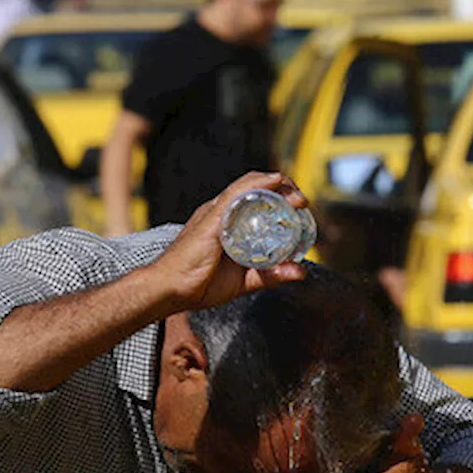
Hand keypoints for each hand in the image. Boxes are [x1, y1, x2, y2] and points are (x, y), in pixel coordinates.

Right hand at [152, 172, 307, 311]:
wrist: (170, 290)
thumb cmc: (199, 285)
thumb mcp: (244, 280)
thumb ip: (271, 275)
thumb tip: (300, 271)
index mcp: (225, 223)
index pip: (254, 199)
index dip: (278, 198)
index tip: (299, 209)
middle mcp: (220, 212)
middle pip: (255, 188)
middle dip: (283, 189)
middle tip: (302, 202)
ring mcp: (214, 212)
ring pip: (249, 186)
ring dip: (277, 186)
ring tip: (297, 197)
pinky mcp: (211, 217)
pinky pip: (236, 194)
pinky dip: (259, 184)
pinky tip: (276, 182)